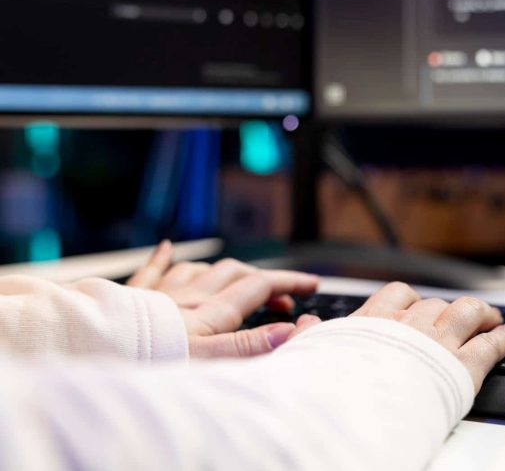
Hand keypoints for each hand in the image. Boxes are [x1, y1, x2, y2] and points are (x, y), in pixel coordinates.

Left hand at [128, 242, 318, 358]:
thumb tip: (288, 331)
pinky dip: (165, 259)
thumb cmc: (145, 359)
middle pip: (234, 274)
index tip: (311, 284)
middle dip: (264, 277)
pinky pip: (152, 270)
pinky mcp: (131, 298)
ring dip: (224, 270)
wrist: (89, 349)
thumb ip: (248, 345)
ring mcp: (159, 295)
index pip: (259, 287)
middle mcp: (187, 297)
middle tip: (283, 295)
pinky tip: (166, 247)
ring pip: (199, 270)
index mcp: (208, 313)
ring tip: (238, 279)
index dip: (289, 283)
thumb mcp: (205, 360)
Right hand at [306, 282, 504, 392]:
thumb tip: (304, 324)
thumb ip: (309, 338)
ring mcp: (438, 344)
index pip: (397, 295)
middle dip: (448, 307)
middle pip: (436, 304)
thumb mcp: (308, 356)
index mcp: (373, 323)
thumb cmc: (330, 386)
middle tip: (457, 315)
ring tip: (491, 316)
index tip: (417, 305)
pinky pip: (489, 344)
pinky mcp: (461, 367)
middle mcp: (409, 327)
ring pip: (468, 312)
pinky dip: (502, 337)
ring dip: (481, 312)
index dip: (412, 299)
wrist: (354, 410)